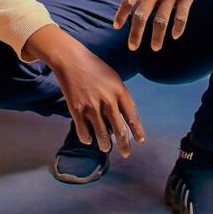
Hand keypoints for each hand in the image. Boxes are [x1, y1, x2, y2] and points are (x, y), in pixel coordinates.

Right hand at [54, 42, 145, 156]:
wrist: (71, 60)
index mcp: (120, 92)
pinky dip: (87, 138)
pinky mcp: (76, 110)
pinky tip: (89, 139)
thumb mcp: (114, 78)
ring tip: (106, 148)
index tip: (141, 141)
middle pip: (119, 130)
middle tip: (126, 153)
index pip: (132, 117)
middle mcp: (108, 101)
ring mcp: (91, 106)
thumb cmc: (94, 67)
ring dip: (105, 145)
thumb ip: (121, 96)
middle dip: (124, 145)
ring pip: (102, 134)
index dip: (138, 131)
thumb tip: (125, 116)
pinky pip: (83, 131)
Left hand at [112, 0, 212, 51]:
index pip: (128, 0)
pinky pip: (181, 17)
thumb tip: (138, 1)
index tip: (116, 26)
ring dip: (157, 37)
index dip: (121, 15)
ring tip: (155, 48)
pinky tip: (175, 36)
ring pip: (161, 20)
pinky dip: (177, 28)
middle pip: (142, 15)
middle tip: (132, 47)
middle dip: (136, 34)